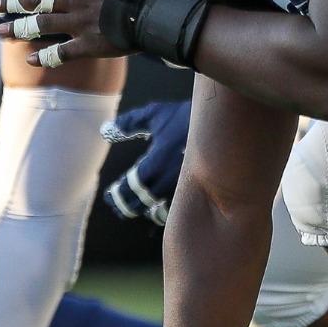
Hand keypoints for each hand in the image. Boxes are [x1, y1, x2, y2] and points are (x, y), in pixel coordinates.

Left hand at [0, 0, 135, 68]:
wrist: (157, 15)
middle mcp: (76, 2)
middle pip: (36, 0)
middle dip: (12, 1)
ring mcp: (80, 25)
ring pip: (41, 25)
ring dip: (18, 28)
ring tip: (0, 31)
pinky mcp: (88, 46)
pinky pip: (60, 53)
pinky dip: (45, 58)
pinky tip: (31, 60)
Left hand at [101, 101, 191, 226]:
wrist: (222, 122)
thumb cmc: (185, 116)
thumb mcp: (155, 114)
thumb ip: (129, 123)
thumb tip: (105, 130)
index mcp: (155, 162)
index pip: (130, 187)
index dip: (117, 195)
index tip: (108, 197)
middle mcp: (168, 178)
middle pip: (141, 202)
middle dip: (126, 206)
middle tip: (117, 207)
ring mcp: (183, 186)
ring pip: (159, 210)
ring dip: (145, 211)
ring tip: (135, 211)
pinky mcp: (196, 189)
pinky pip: (178, 208)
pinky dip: (165, 212)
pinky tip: (159, 210)